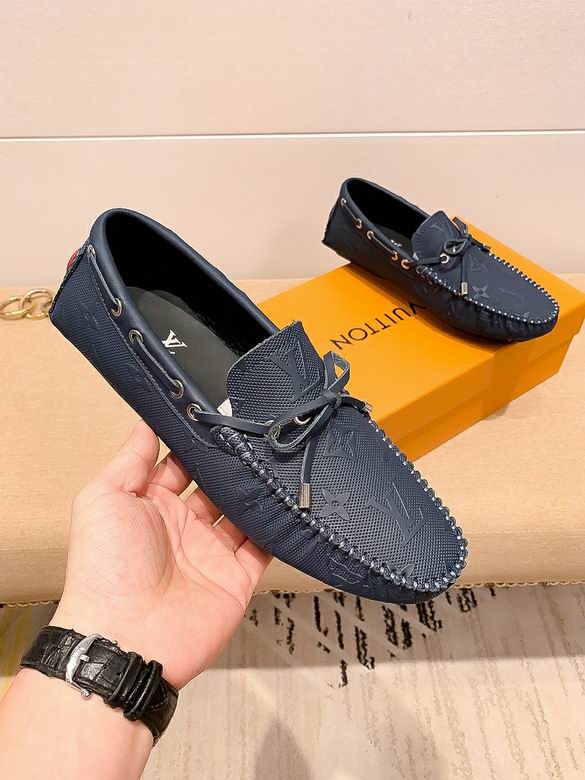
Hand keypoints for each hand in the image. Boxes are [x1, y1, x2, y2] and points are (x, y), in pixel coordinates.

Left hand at [52, 421, 270, 688]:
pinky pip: (263, 548)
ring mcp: (212, 553)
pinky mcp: (236, 578)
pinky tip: (288, 501)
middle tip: (256, 435)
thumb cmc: (105, 567)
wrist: (127, 637)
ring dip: (256, 491)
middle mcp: (183, 527)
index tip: (218, 419)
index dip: (197, 445)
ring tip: (277, 460)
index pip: (180, 466)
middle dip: (232, 464)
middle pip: (216, 487)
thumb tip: (146, 421)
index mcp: (150, 506)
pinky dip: (276, 528)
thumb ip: (129, 460)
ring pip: (243, 513)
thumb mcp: (103, 499)